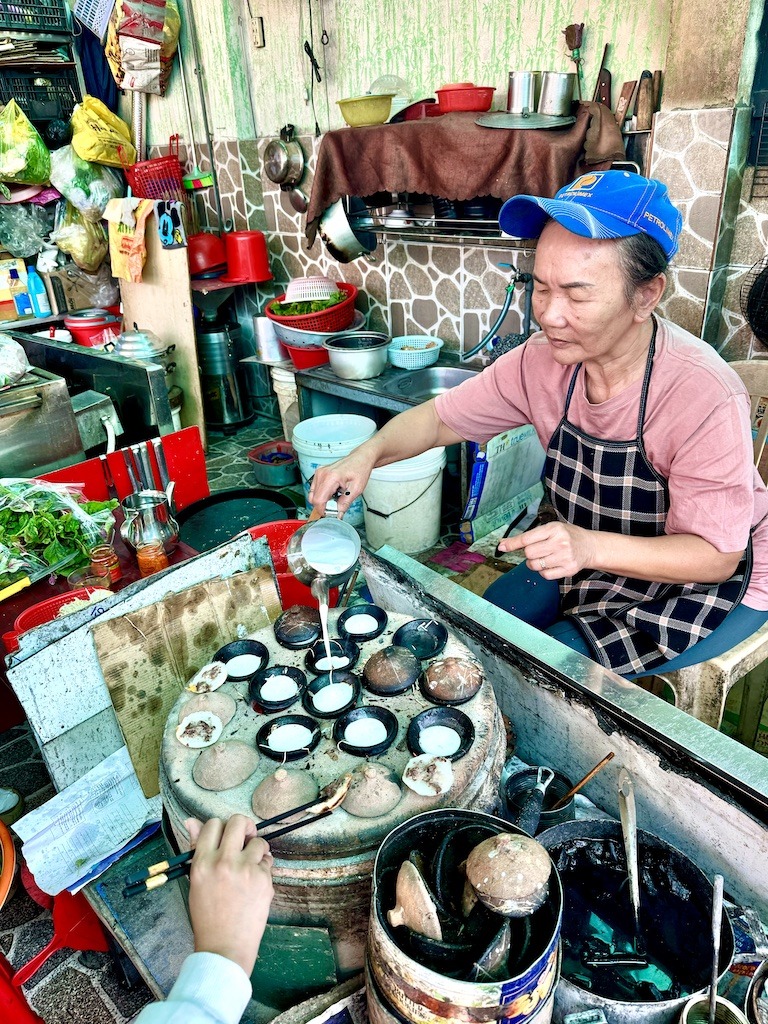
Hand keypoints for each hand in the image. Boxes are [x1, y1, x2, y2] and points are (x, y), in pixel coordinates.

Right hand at [186, 815, 273, 975]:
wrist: (224, 947)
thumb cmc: (207, 916)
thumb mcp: (196, 881)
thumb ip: (196, 849)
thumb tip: (191, 820)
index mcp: (202, 862)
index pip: (213, 824)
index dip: (221, 828)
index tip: (226, 839)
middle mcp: (223, 861)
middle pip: (238, 822)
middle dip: (244, 828)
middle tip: (244, 840)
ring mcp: (245, 869)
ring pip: (258, 840)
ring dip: (257, 849)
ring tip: (250, 866)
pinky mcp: (263, 879)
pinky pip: (268, 860)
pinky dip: (264, 867)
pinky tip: (256, 882)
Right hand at [308, 448, 376, 516]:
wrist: (360, 458)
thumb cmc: (360, 470)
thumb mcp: (356, 489)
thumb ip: (345, 503)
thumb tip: (337, 515)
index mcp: (331, 477)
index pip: (319, 500)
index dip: (324, 510)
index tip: (332, 514)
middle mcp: (322, 474)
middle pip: (314, 499)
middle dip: (324, 506)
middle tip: (337, 505)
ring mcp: (319, 473)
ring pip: (313, 495)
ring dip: (323, 500)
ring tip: (336, 496)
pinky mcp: (319, 474)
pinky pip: (315, 490)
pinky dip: (322, 495)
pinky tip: (333, 492)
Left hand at [499, 520, 594, 578]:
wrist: (590, 546)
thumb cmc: (566, 536)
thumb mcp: (551, 529)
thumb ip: (529, 536)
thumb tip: (503, 544)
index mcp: (554, 529)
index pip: (527, 538)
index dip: (512, 543)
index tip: (501, 547)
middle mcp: (560, 542)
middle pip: (529, 553)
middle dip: (529, 554)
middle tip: (538, 550)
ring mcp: (565, 556)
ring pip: (535, 565)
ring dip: (535, 563)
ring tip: (545, 557)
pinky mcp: (569, 569)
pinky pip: (545, 575)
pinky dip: (543, 572)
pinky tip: (551, 564)